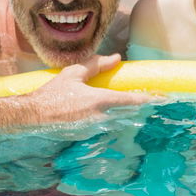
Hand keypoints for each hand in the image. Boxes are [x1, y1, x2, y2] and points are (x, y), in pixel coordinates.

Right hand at [27, 54, 152, 123]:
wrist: (33, 116)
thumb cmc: (52, 93)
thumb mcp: (73, 74)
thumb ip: (96, 65)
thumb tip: (116, 58)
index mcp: (99, 101)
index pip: (131, 100)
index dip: (148, 99)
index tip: (163, 98)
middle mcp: (100, 117)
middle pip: (129, 114)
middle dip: (141, 108)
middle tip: (154, 102)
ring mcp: (95, 129)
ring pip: (119, 123)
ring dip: (128, 117)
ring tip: (137, 110)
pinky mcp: (88, 136)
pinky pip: (106, 129)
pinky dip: (112, 123)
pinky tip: (112, 119)